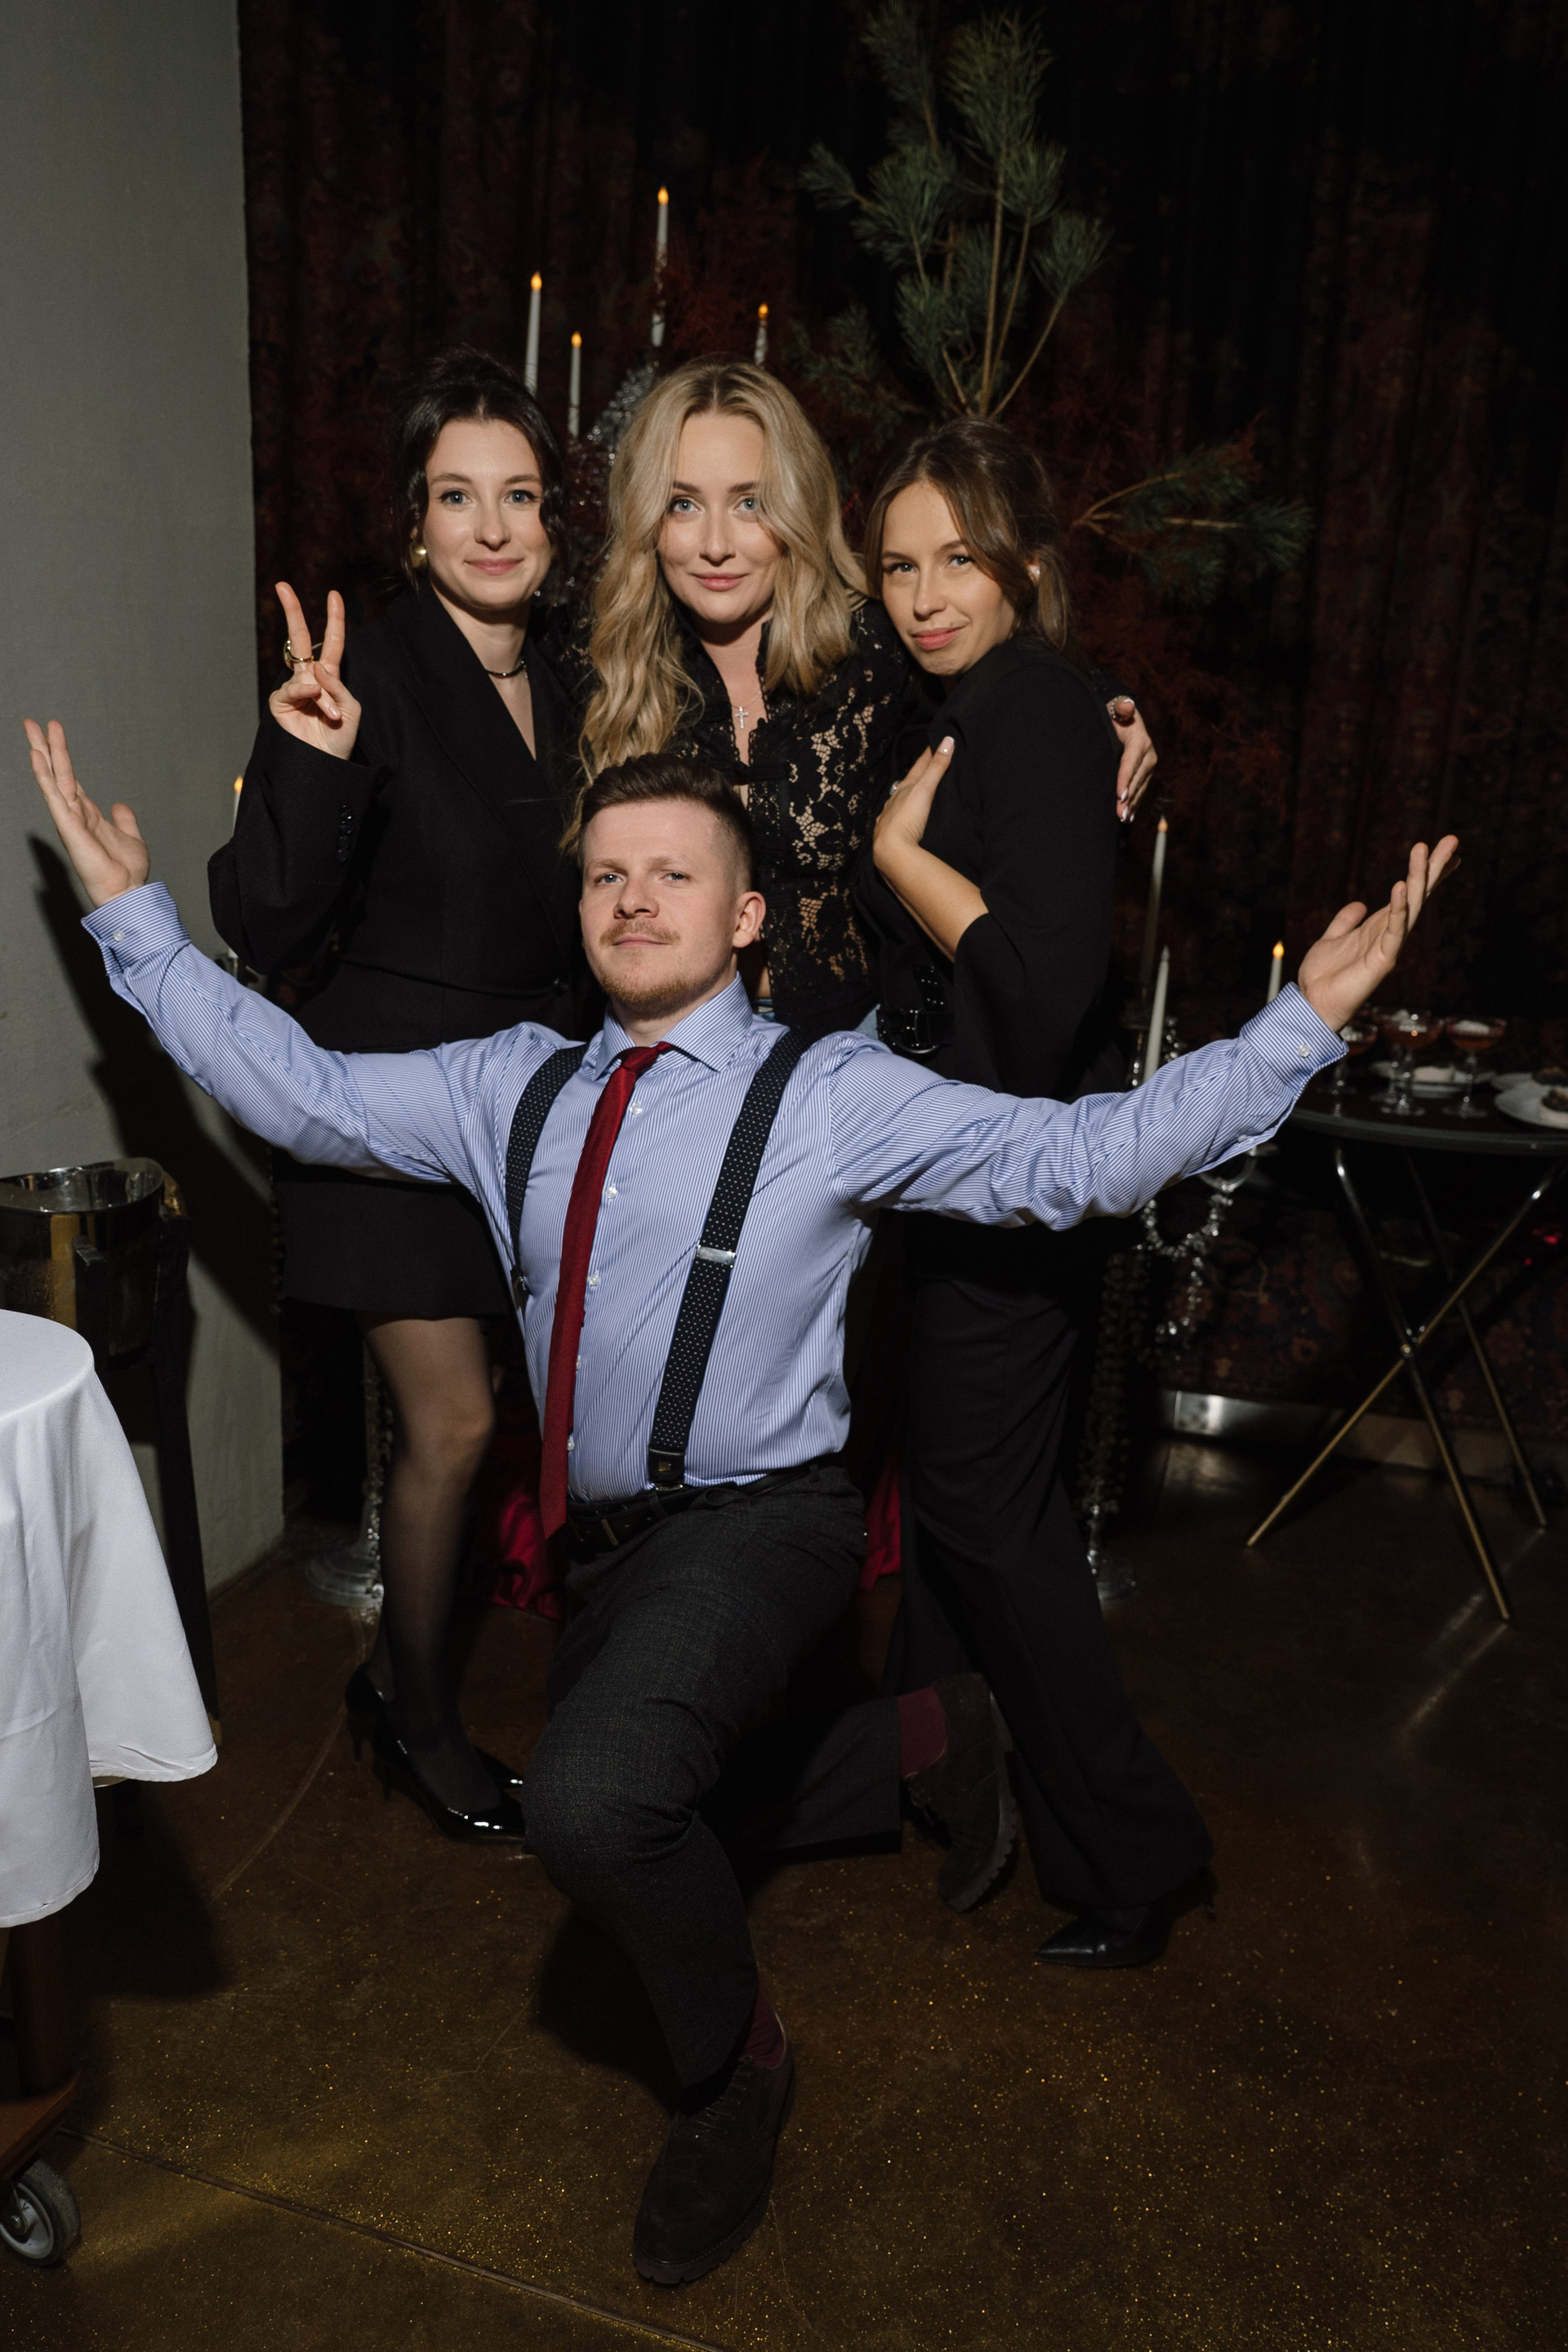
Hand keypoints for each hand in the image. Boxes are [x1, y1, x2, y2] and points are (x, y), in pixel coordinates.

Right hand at [25, 719, 150, 906]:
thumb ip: (124, 819)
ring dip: (43, 752)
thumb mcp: (131, 837)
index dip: (61, 756)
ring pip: (53, 778)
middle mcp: (75, 812)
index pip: (70, 778)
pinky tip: (38, 757)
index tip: (53, 732)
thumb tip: (120, 805)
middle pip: (57, 772)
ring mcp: (69, 818)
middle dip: (46, 746)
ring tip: (32, 729)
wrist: (127, 891)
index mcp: (87, 813)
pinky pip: (54, 796)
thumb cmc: (126, 871)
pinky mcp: (68, 826)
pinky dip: (45, 776)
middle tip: (32, 722)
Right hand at [269, 583, 360, 758]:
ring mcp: (293, 689)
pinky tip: (317, 707)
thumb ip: (338, 686)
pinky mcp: (280, 703)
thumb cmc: (340, 740)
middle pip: (301, 638)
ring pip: (306, 674)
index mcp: (329, 677)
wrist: (326, 766)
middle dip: (292, 611)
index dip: (334, 619)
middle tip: (282, 586)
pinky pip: (295, 689)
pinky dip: (309, 696)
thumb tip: (316, 668)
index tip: (334, 595)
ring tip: (333, 716)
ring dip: (324, 696)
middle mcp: (309, 679)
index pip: (332, 642)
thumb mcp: (351, 710)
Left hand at [873, 737, 953, 868]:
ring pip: (899, 800)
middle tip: (926, 765)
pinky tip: (901, 818)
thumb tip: (947, 740)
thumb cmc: (907, 818)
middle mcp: (893, 801)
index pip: (918, 767)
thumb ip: (936, 767)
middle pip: (907, 783)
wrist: (891, 851)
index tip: (936, 742)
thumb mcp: (924, 790)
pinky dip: (900, 814)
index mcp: (904, 789)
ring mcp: (889, 817)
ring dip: (907, 795)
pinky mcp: (888, 834)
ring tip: (914, 792)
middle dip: (917, 774)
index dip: (928, 754)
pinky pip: (894, 818)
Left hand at [1109, 696, 1154, 820]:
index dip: (1125, 779)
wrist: (1126, 718)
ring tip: (1123, 819)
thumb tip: (1125, 706)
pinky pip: (1140, 790)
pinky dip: (1134, 804)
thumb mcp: (1118, 708)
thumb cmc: (1116, 714)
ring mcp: (1149, 766)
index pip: (1131, 762)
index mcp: (1140, 741)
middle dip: (1128, 798)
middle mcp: (1149, 755)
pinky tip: (1129, 816)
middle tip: (1119, 813)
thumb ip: (1121, 708)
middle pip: (1137, 779)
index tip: (1120, 794)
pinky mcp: (1146, 773)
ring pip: (1140, 788)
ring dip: (1132, 805)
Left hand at [1297, 836, 1459, 1033]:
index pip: (1409, 893)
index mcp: (1380, 925)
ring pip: (1409, 906)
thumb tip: (1359, 904)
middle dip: (1434, 867)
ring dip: (1417, 877)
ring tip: (1424, 849)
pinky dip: (1397, 909)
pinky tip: (1400, 886)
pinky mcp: (1382, 960)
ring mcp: (1389, 946)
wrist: (1313, 1004)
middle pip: (1417, 894)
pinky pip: (1393, 931)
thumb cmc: (1325, 977)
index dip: (1427, 873)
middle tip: (1452, 839)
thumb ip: (1345, 921)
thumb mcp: (1331, 938)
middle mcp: (1390, 933)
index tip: (1447, 851)